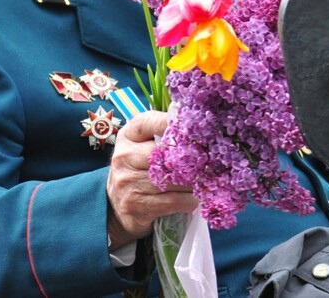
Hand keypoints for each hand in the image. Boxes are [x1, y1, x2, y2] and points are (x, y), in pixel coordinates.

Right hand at [105, 111, 197, 249]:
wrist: (117, 205)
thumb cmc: (138, 168)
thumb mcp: (142, 145)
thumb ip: (163, 134)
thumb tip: (198, 127)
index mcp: (128, 136)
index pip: (151, 123)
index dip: (175, 125)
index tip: (197, 131)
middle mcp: (125, 156)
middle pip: (166, 154)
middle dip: (192, 159)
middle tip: (212, 161)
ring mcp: (128, 181)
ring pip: (173, 180)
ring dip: (195, 183)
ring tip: (208, 181)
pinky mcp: (136, 204)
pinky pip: (173, 201)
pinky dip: (189, 200)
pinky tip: (195, 198)